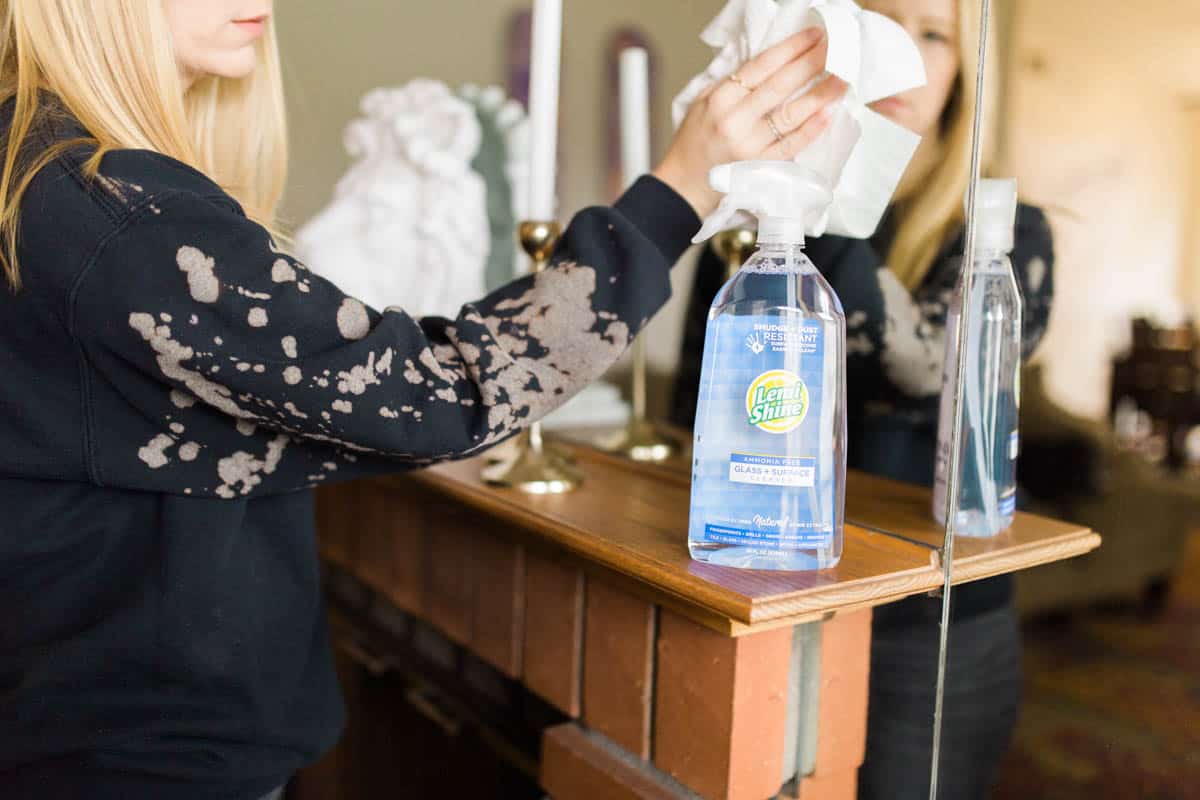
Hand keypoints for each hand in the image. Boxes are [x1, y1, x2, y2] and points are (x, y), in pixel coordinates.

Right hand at [652, 28, 848, 217]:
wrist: (683, 186)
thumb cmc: (693, 143)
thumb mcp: (702, 103)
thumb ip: (732, 84)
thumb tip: (770, 64)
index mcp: (720, 99)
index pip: (761, 66)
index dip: (790, 48)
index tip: (813, 36)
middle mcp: (734, 120)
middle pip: (780, 85)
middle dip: (810, 64)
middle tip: (834, 50)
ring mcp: (749, 145)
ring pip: (790, 114)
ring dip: (819, 95)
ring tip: (841, 80)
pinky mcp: (759, 167)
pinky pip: (791, 146)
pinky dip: (811, 130)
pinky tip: (828, 114)